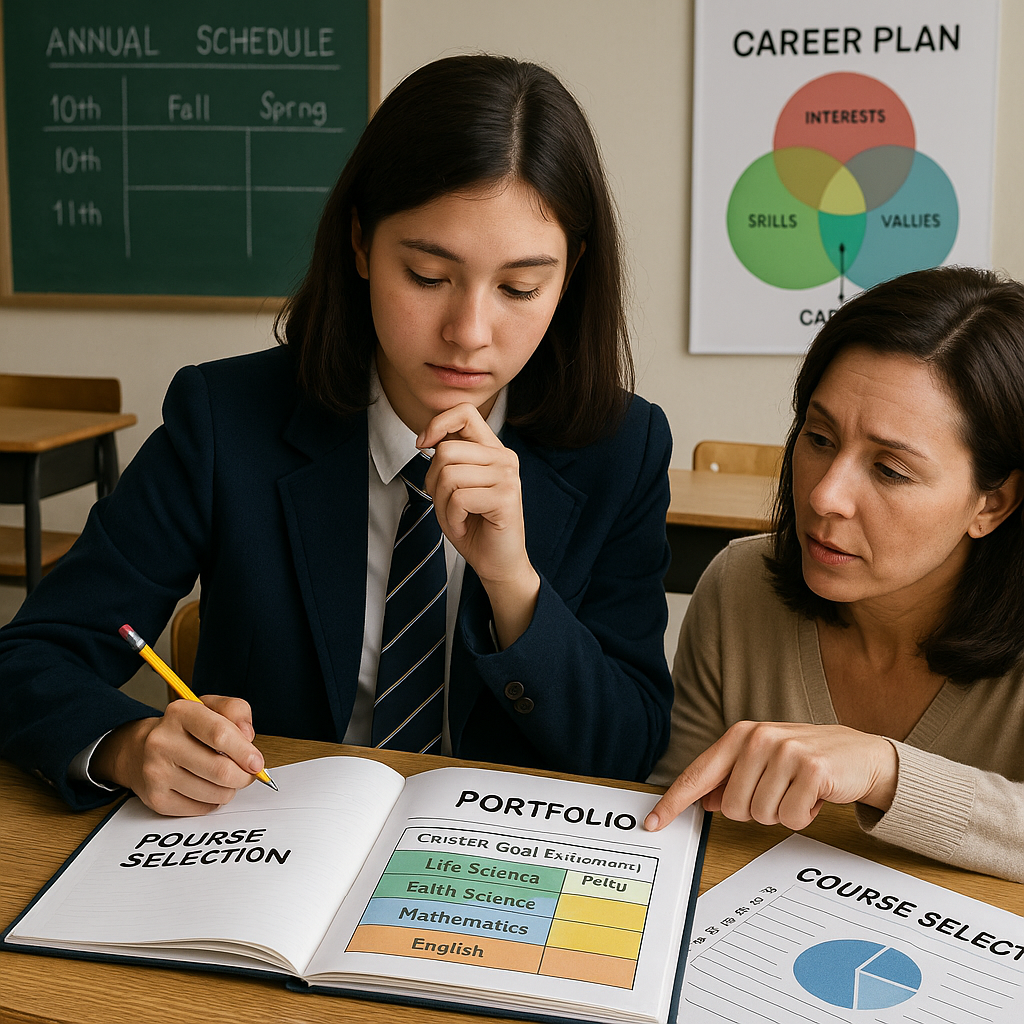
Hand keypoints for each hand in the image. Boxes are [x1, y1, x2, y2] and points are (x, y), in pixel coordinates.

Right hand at [91, 695, 263, 815]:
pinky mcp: (156, 798)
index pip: (220, 734)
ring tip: (224, 779)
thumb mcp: (210, 707)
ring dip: (229, 790)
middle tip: (247, 774)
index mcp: (181, 713)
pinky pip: (201, 808)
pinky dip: (213, 801)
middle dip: (243, 776)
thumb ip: (235, 711)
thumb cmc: (185, 729)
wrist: (141, 751)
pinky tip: (207, 788)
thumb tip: (248, 736)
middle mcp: (163, 742)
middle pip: (221, 770)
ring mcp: (156, 772)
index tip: (257, 762)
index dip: (245, 751)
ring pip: (214, 793)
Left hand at [420, 403, 539, 646]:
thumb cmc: (474, 526)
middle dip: (433, 482)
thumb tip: (425, 440)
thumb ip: (448, 458)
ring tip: (458, 517)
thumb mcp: (454, 486)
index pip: (464, 412)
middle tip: (446, 504)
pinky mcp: (505, 497)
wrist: (497, 563)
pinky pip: (459, 498)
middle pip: (445, 451)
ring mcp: (507, 476)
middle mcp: (504, 458)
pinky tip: (466, 526)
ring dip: (443, 504)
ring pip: (449, 475)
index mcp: (493, 450)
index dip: (437, 424)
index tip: (422, 445)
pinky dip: (453, 518)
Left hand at [644, 721, 898, 831]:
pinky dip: (804, 816)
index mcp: (741, 735)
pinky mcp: (811, 770)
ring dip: (782, 813)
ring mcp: (785, 752)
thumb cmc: (807, 759)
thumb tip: (702, 799)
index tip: (653, 821)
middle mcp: (758, 738)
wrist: (861, 755)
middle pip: (731, 807)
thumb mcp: (765, 761)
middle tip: (780, 793)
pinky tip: (815, 797)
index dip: (674, 801)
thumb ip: (731, 778)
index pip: (698, 773)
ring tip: (798, 792)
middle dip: (756, 811)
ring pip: (761, 815)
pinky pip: (791, 818)